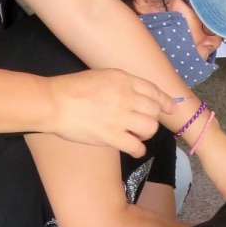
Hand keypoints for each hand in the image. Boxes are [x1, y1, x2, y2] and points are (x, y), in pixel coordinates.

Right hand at [47, 69, 174, 155]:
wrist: (53, 103)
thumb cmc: (72, 89)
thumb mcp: (101, 76)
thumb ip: (121, 84)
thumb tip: (137, 97)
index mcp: (123, 79)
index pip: (153, 90)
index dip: (165, 101)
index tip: (171, 109)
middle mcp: (125, 97)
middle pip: (154, 111)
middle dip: (152, 119)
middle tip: (142, 124)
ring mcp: (119, 117)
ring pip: (150, 128)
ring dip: (146, 134)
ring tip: (137, 136)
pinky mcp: (111, 136)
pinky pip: (136, 146)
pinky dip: (139, 150)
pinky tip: (134, 149)